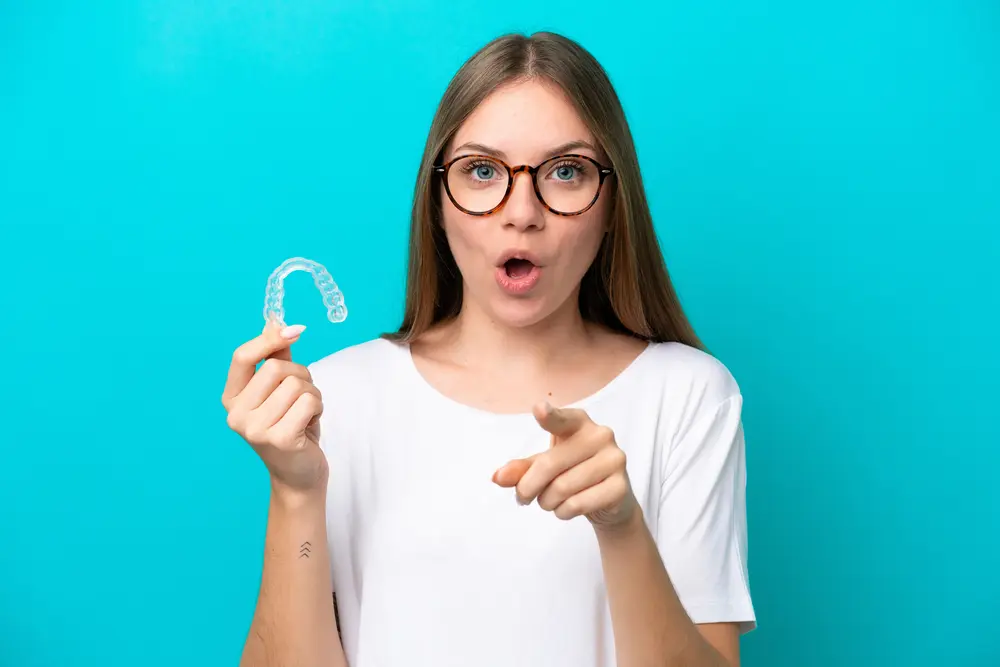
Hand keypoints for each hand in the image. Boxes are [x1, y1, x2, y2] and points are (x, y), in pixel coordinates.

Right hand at [221, 321, 327, 497]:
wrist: (299, 474)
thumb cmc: (292, 426)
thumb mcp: (281, 390)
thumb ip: (277, 356)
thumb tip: (276, 321)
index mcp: (232, 398)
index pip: (242, 356)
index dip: (269, 338)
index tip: (295, 330)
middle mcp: (236, 414)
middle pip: (276, 368)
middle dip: (301, 375)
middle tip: (304, 395)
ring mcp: (255, 429)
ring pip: (297, 385)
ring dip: (313, 394)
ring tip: (306, 414)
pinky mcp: (279, 439)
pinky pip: (309, 402)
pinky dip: (318, 408)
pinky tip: (310, 425)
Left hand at [492, 402, 636, 530]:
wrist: (612, 501)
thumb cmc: (574, 473)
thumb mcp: (546, 467)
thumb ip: (522, 469)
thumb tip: (497, 477)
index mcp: (579, 423)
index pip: (562, 419)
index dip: (549, 416)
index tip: (538, 409)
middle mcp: (600, 435)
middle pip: (549, 465)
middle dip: (528, 487)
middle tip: (523, 497)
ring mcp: (614, 460)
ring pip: (562, 488)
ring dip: (547, 502)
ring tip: (551, 501)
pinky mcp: (620, 487)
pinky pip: (577, 504)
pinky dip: (563, 512)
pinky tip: (568, 508)